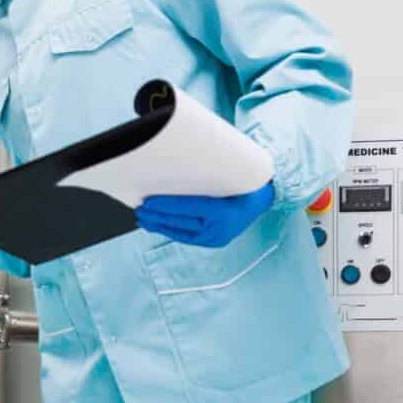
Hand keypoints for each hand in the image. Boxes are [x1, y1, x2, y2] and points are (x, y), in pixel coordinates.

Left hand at [135, 182, 274, 247]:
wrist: (263, 199)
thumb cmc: (244, 181)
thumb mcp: (228, 171)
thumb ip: (203, 170)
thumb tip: (175, 160)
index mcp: (227, 211)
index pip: (190, 207)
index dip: (167, 205)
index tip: (148, 201)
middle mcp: (222, 228)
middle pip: (183, 221)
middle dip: (158, 216)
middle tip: (139, 209)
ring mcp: (218, 237)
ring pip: (182, 232)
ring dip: (160, 226)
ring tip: (142, 219)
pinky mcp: (214, 242)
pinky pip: (187, 237)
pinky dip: (170, 231)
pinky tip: (156, 226)